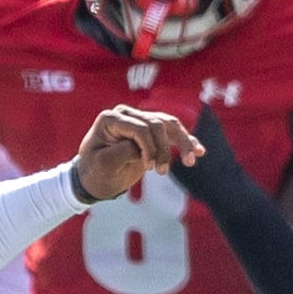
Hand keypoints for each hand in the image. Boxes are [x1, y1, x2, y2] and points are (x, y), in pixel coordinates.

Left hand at [71, 106, 203, 200]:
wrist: (92, 178)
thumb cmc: (94, 172)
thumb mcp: (104, 164)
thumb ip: (124, 152)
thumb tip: (146, 146)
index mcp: (111, 119)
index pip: (140, 128)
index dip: (149, 148)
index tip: (149, 168)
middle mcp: (126, 114)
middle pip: (157, 124)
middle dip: (166, 148)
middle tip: (163, 173)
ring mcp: (139, 120)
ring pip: (169, 125)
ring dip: (183, 142)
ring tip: (192, 159)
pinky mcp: (150, 131)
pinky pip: (172, 132)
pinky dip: (185, 141)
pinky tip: (199, 151)